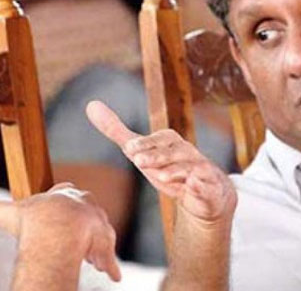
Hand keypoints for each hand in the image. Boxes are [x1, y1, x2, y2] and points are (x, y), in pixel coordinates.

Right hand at [0, 183, 120, 281]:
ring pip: (100, 234)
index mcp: (63, 194)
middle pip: (87, 212)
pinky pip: (108, 256)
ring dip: (96, 246)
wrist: (57, 230)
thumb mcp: (5, 212)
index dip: (64, 202)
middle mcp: (83, 205)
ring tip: (92, 259)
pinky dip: (110, 266)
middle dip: (84, 224)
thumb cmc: (34, 220)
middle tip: (77, 239)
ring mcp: (96, 223)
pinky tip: (111, 275)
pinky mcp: (104, 242)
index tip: (61, 212)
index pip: (66, 192)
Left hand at [85, 100, 235, 222]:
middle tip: (138, 162)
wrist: (204, 194)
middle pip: (172, 151)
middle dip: (156, 156)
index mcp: (169, 141)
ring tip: (161, 176)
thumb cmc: (168, 167)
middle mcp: (186, 151)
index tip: (128, 148)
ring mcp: (199, 168)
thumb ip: (116, 131)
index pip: (157, 140)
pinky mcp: (209, 186)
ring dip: (175, 171)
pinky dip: (200, 185)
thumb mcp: (140, 151)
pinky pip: (206, 184)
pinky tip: (193, 186)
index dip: (144, 144)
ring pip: (188, 167)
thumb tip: (90, 105)